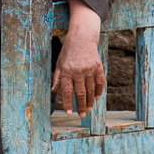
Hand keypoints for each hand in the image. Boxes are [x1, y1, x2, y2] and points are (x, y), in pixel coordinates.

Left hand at [53, 0, 103, 115]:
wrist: (82, 38)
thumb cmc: (68, 53)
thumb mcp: (58, 63)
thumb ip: (56, 78)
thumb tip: (53, 91)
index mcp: (66, 71)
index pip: (66, 91)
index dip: (67, 103)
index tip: (69, 113)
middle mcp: (77, 71)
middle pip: (80, 93)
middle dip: (80, 106)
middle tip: (81, 115)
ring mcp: (89, 69)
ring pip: (90, 90)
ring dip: (89, 101)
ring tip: (88, 109)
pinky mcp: (98, 67)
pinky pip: (99, 82)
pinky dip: (98, 91)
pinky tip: (96, 98)